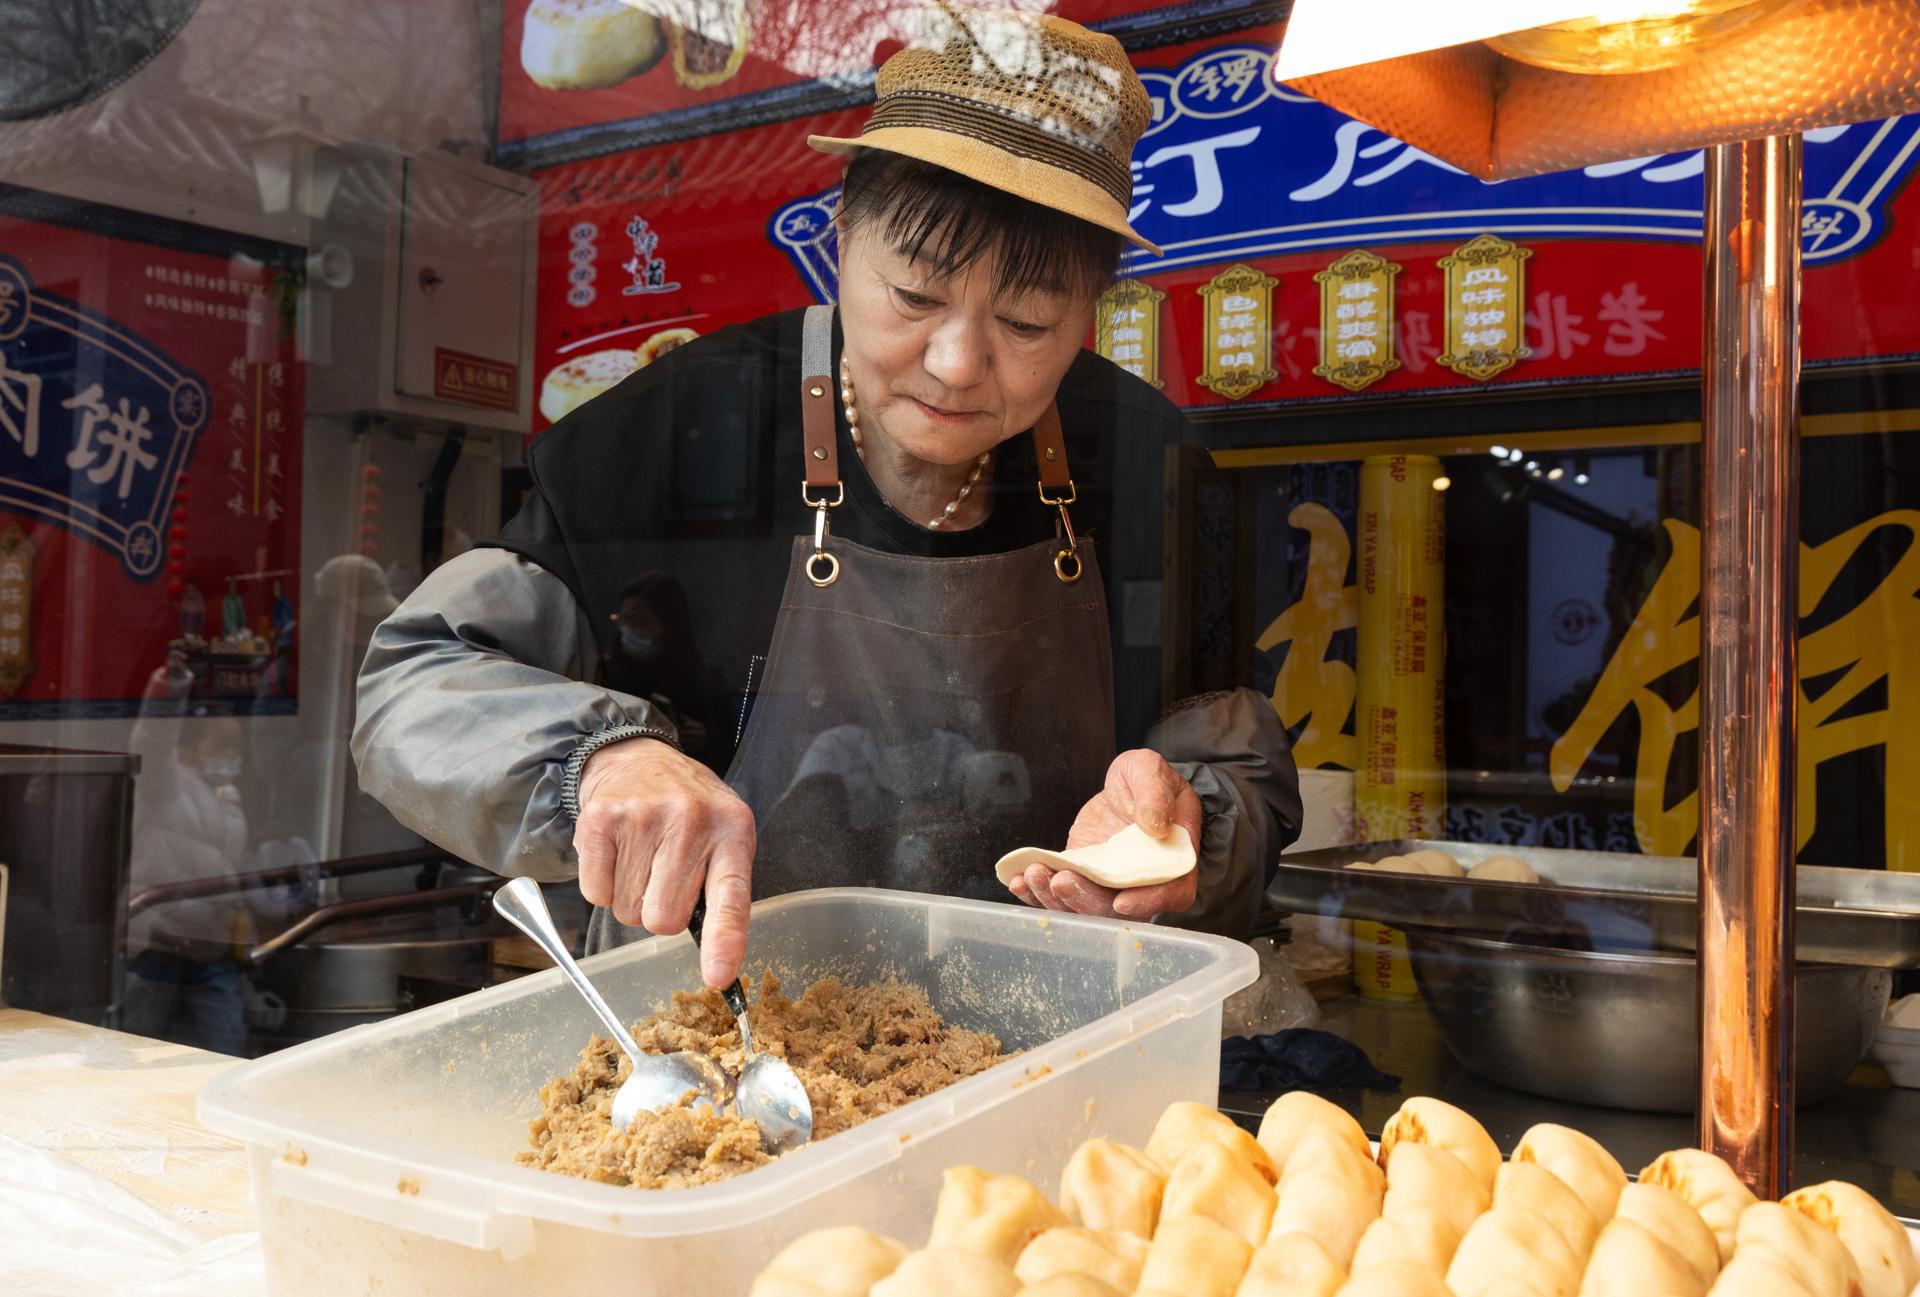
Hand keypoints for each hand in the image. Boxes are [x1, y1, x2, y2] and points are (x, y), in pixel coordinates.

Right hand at [573, 737, 754, 987]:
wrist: (637, 756)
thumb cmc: (687, 810)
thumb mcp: (723, 835)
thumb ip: (723, 888)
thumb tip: (716, 963)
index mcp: (733, 830)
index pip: (731, 898)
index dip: (724, 941)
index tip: (717, 977)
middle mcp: (691, 820)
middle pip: (664, 919)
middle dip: (660, 911)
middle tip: (662, 875)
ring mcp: (643, 817)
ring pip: (627, 912)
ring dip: (631, 897)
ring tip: (640, 857)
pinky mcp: (599, 819)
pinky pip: (595, 894)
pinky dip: (603, 885)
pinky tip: (616, 853)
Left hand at [1006, 749, 1202, 920]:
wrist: (1126, 788)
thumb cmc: (1147, 780)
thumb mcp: (1152, 771)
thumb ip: (1155, 794)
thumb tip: (1154, 825)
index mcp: (1174, 860)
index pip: (1171, 893)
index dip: (1148, 902)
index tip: (1120, 902)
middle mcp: (1144, 881)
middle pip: (1120, 908)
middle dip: (1087, 901)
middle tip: (1060, 881)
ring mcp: (1111, 884)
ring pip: (1086, 906)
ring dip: (1057, 899)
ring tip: (1034, 874)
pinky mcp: (1084, 878)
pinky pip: (1063, 893)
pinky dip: (1039, 893)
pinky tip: (1020, 881)